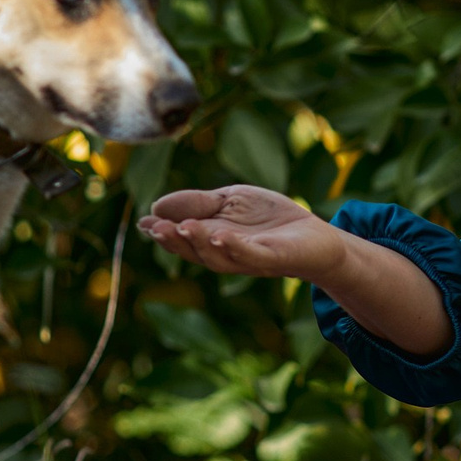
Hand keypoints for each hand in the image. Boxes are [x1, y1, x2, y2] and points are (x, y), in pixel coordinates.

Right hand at [139, 185, 348, 280]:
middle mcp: (225, 253)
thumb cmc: (270, 220)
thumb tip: (156, 207)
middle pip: (194, 250)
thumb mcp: (231, 201)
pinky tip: (221, 235)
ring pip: (218, 256)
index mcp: (211, 238)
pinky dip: (235, 247)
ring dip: (199, 243)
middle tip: (156, 227)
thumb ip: (198, 204)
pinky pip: (251, 255)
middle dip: (174, 240)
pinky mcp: (274, 258)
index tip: (145, 222)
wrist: (315, 236)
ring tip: (183, 228)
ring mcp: (249, 258)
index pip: (182, 237)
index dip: (163, 231)